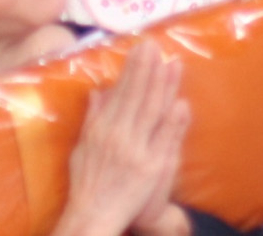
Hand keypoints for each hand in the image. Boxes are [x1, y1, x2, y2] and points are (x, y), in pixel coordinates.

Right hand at [56, 41, 190, 235]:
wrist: (93, 217)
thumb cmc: (87, 182)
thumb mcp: (82, 147)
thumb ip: (92, 118)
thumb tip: (99, 91)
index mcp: (101, 130)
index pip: (121, 93)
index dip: (132, 70)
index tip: (141, 49)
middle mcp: (119, 137)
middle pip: (138, 97)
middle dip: (148, 70)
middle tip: (157, 45)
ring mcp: (137, 152)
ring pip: (152, 113)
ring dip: (164, 87)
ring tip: (173, 64)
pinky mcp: (151, 168)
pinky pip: (164, 140)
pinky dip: (173, 121)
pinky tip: (181, 102)